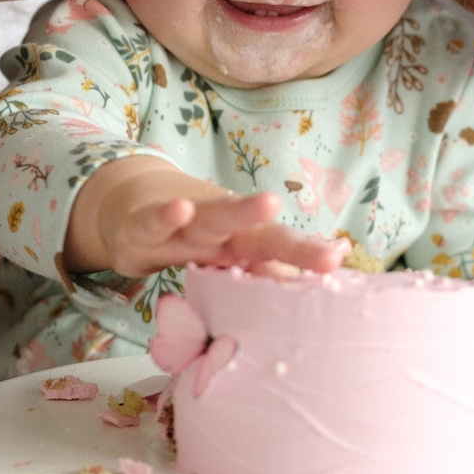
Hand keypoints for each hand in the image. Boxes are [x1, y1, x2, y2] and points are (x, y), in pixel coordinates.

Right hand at [65, 159, 346, 278]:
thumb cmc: (193, 238)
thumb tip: (333, 270)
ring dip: (239, 212)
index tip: (340, 261)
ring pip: (213, 220)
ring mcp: (181, 228)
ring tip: (268, 203)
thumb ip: (273, 267)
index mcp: (242, 241)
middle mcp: (220, 231)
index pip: (281, 249)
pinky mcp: (141, 232)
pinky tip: (178, 209)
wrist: (133, 208)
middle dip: (294, 245)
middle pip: (259, 236)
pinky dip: (165, 216)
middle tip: (328, 255)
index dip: (308, 255)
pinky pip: (153, 224)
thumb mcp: (228, 255)